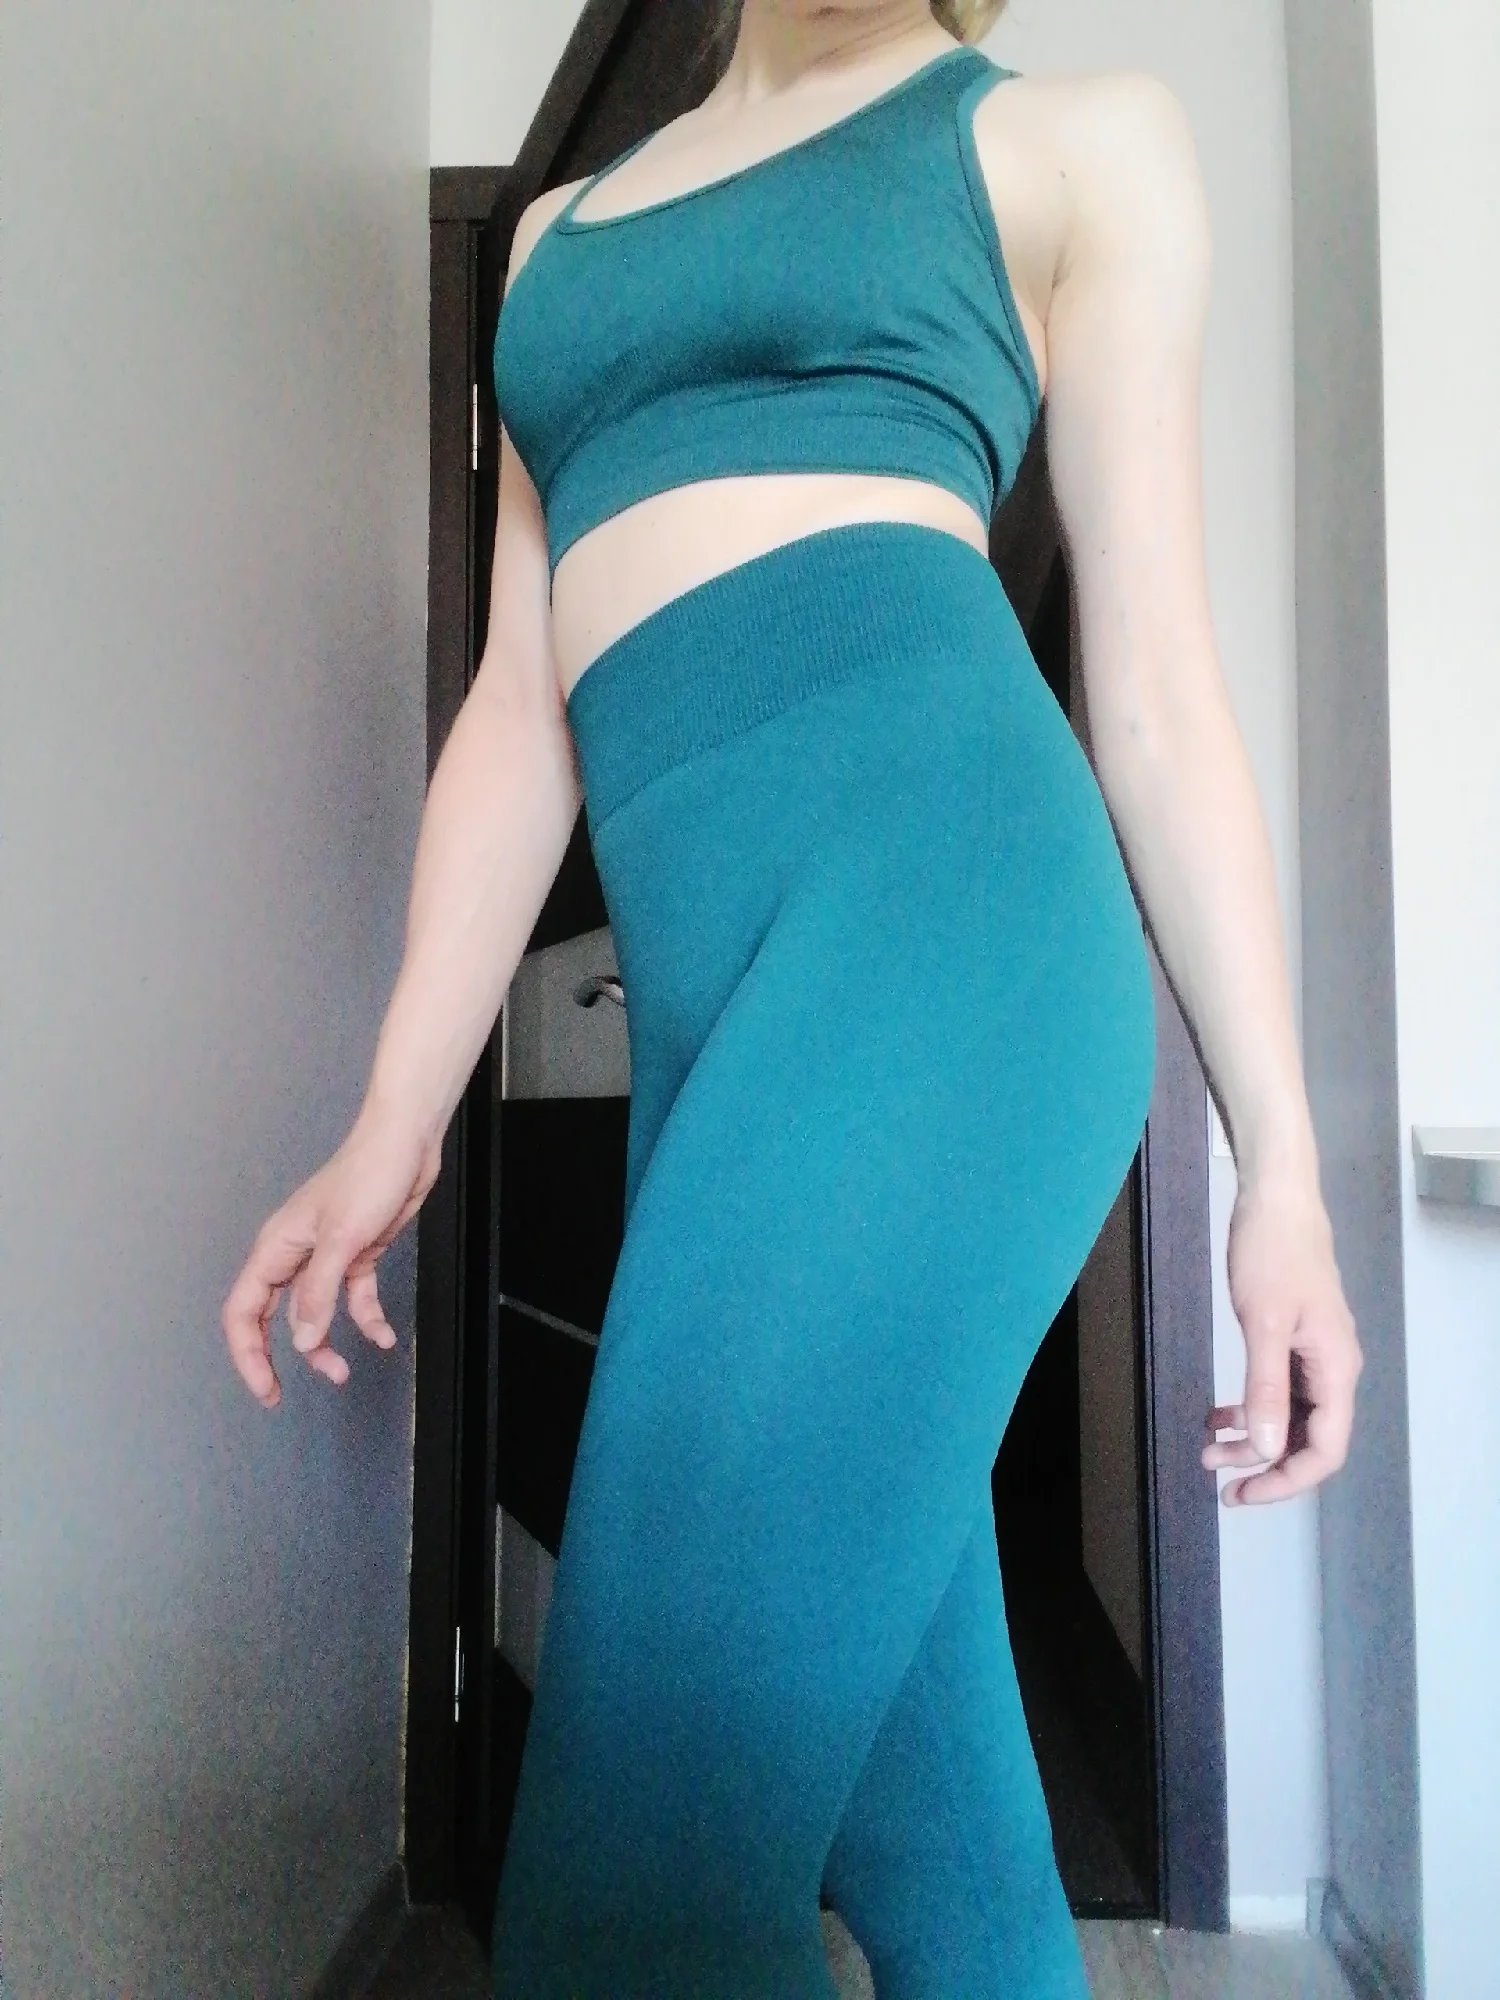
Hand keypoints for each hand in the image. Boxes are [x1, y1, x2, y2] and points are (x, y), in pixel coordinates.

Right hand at [222, 1109, 441, 1407]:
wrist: (406, 1143)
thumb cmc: (369, 1175)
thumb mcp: (341, 1240)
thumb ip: (318, 1293)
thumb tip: (301, 1341)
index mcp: (277, 1248)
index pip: (243, 1311)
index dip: (247, 1353)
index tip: (265, 1387)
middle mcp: (295, 1255)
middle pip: (270, 1318)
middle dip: (276, 1357)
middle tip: (281, 1394)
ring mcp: (326, 1256)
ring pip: (313, 1314)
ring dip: (325, 1345)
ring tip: (342, 1373)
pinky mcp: (356, 1255)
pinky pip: (353, 1298)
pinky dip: (365, 1320)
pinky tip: (383, 1338)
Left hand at [1202, 1171, 1362, 1505]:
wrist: (1276, 1200)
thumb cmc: (1272, 1255)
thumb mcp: (1263, 1324)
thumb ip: (1265, 1388)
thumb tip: (1266, 1451)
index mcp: (1336, 1371)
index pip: (1324, 1451)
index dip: (1286, 1481)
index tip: (1241, 1494)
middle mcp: (1333, 1370)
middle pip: (1308, 1440)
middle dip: (1263, 1464)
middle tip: (1214, 1477)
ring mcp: (1315, 1355)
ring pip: (1289, 1418)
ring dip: (1252, 1438)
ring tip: (1207, 1450)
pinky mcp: (1294, 1340)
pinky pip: (1278, 1391)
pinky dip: (1249, 1408)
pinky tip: (1217, 1414)